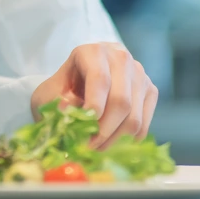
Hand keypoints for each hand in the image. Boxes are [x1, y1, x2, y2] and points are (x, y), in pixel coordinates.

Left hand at [30, 42, 158, 147]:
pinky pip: (144, 122)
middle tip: (89, 146)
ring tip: (97, 146)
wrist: (81, 79)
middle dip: (104, 130)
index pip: (100, 80)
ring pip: (134, 115)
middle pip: (121, 101)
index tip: (84, 132)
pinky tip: (113, 139)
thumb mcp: (49, 93)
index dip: (94, 108)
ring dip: (115, 138)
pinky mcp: (150, 89)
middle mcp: (120, 57)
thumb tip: (70, 113)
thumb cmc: (64, 87)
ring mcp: (139, 73)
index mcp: (93, 52)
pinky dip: (129, 138)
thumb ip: (55, 103)